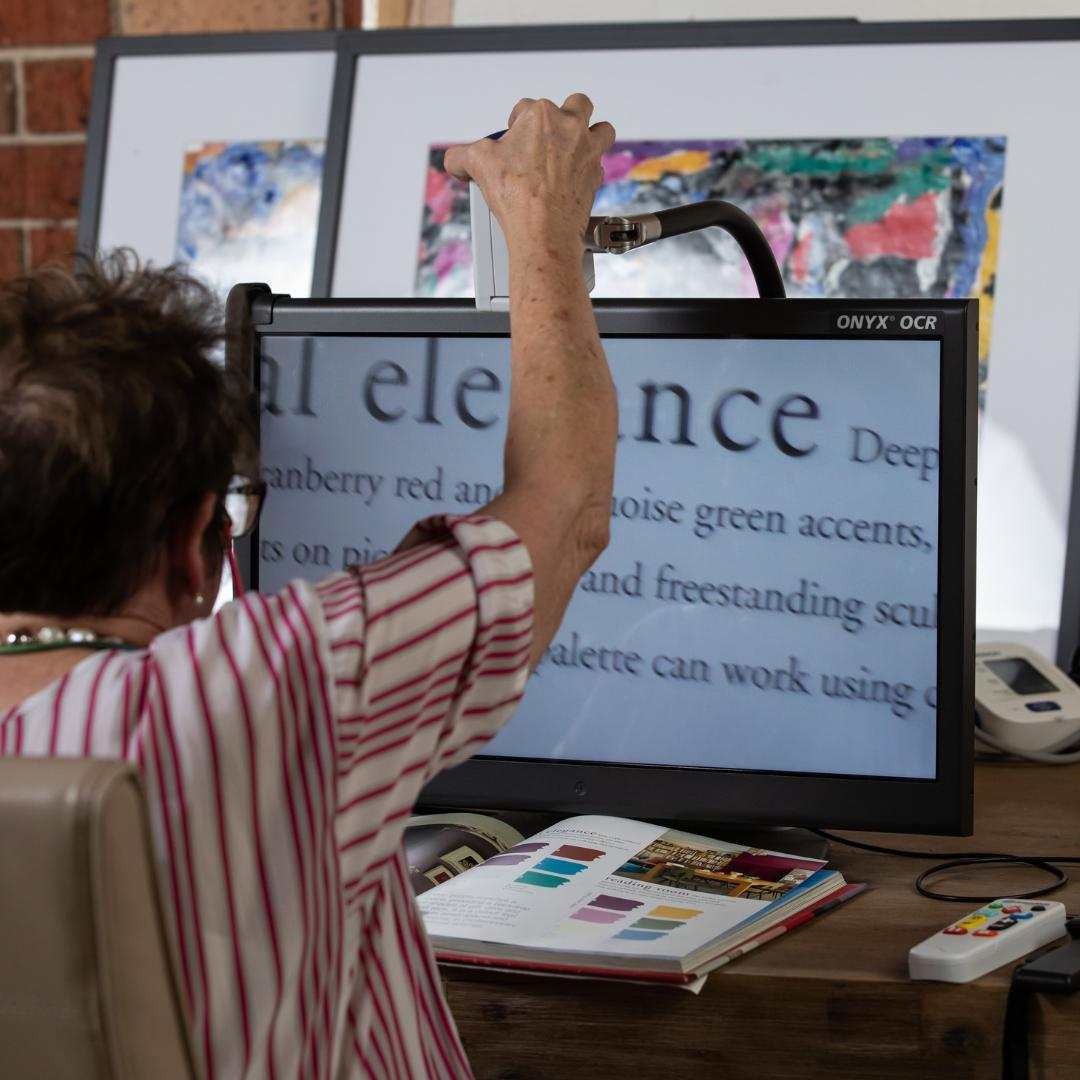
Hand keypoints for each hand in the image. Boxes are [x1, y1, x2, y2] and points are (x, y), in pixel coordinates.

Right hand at [444, 93, 615, 251]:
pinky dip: (590, 170)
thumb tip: (454, 160)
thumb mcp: (477, 166)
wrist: (543, 231)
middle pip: (577, 104)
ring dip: (592, 135)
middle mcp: (570, 128)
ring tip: (577, 147)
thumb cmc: (517, 196)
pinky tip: (577, 178)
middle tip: (552, 132)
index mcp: (541, 116)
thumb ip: (461, 156)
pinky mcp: (596, 178)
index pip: (526, 107)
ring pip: (603, 130)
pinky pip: (600, 166)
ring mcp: (587, 153)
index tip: (512, 139)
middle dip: (566, 113)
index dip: (515, 123)